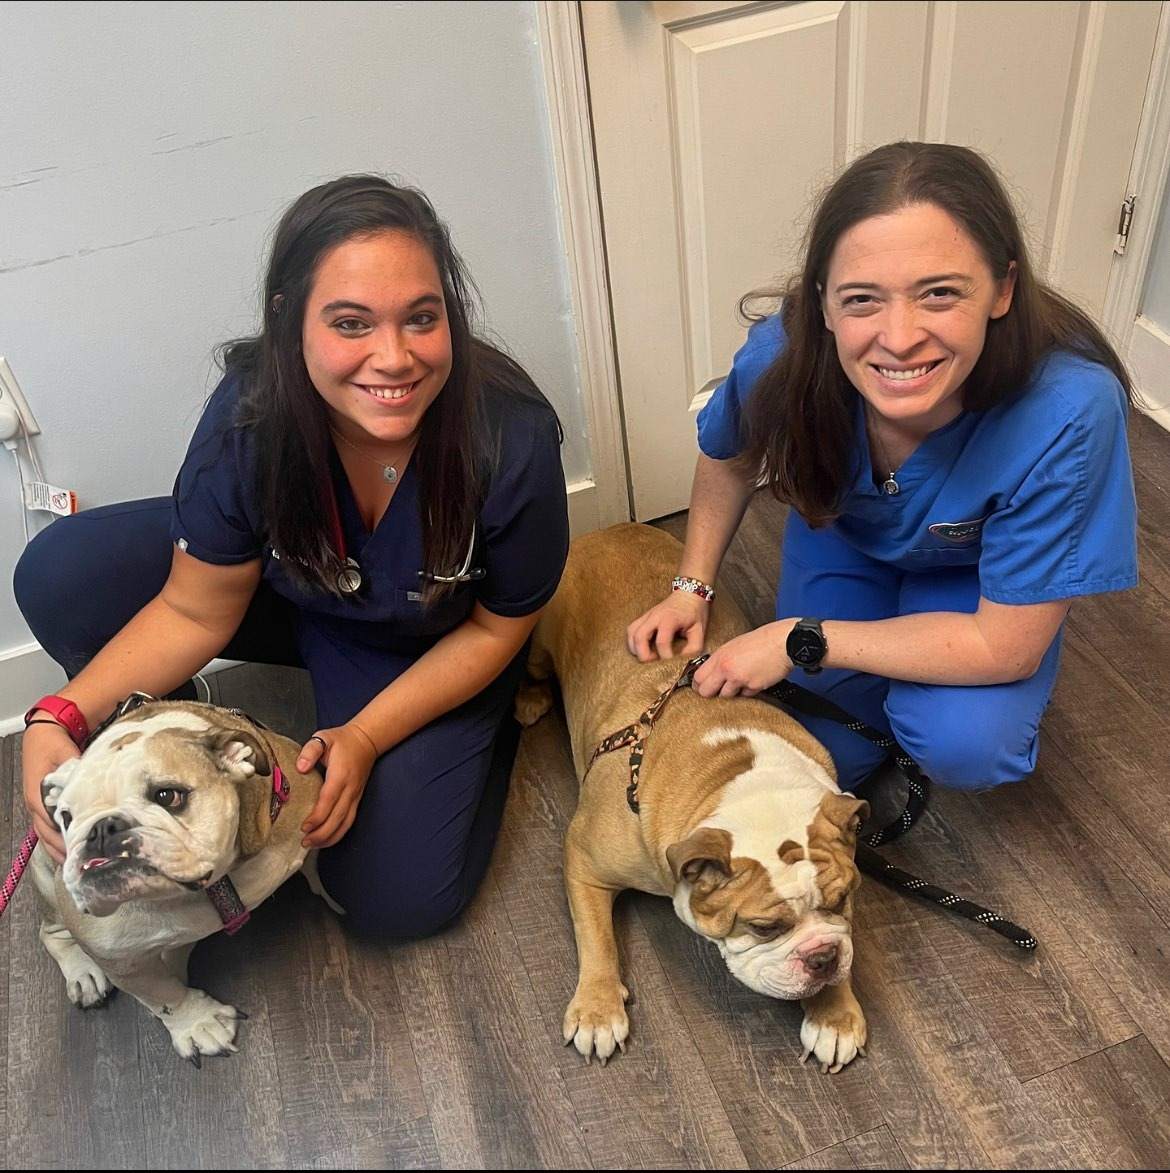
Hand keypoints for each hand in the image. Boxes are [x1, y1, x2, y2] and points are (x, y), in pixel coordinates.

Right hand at [21, 720, 79, 863]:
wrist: (44, 734)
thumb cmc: (54, 744)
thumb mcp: (65, 754)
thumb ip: (75, 770)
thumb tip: (87, 785)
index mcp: (38, 795)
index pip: (50, 823)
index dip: (64, 838)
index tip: (79, 850)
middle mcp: (35, 804)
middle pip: (46, 835)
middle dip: (61, 851)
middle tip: (80, 866)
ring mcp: (37, 806)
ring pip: (46, 835)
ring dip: (58, 849)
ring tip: (75, 865)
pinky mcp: (42, 805)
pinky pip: (48, 828)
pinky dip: (57, 840)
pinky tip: (68, 850)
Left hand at [295, 722, 378, 848]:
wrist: (366, 740)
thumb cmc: (342, 740)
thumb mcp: (323, 737)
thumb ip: (311, 750)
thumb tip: (301, 767)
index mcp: (341, 775)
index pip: (329, 800)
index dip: (318, 816)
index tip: (304, 827)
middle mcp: (350, 789)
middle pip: (338, 818)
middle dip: (321, 834)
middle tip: (304, 842)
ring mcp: (356, 796)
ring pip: (345, 823)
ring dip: (330, 837)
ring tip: (312, 845)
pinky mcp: (357, 800)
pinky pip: (349, 821)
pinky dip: (338, 834)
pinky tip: (326, 840)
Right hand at [627, 590, 709, 661]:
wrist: (689, 594)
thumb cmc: (694, 612)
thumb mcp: (699, 630)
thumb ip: (693, 647)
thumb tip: (684, 661)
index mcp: (670, 618)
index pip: (662, 641)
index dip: (665, 656)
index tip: (670, 663)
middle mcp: (655, 616)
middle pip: (640, 636)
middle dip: (644, 654)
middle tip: (653, 663)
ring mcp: (647, 615)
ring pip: (632, 633)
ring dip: (636, 648)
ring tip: (647, 656)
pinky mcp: (643, 617)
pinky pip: (631, 630)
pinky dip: (633, 641)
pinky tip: (641, 648)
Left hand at [692, 622, 789, 697]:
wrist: (785, 642)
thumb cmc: (763, 640)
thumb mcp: (735, 645)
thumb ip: (722, 659)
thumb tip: (713, 671)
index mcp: (721, 656)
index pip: (698, 677)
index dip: (698, 684)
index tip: (700, 687)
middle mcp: (727, 668)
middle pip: (706, 692)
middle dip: (710, 694)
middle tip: (715, 691)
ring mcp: (740, 679)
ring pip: (725, 696)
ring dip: (731, 693)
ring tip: (740, 681)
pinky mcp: (754, 687)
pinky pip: (745, 695)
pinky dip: (747, 691)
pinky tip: (754, 679)